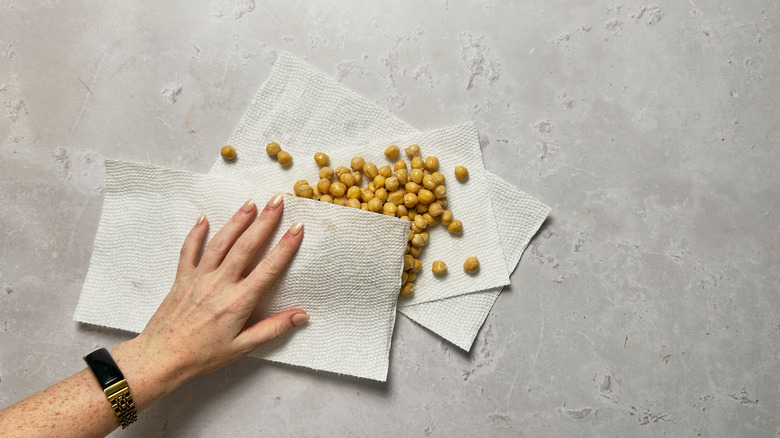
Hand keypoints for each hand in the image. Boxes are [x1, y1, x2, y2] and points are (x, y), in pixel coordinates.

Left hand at [112, 193, 306, 402]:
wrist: (161, 358)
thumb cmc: (203, 355)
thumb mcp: (243, 347)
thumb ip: (273, 329)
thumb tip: (301, 315)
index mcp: (238, 301)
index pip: (268, 267)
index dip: (285, 246)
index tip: (298, 227)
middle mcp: (220, 284)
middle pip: (245, 245)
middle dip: (264, 220)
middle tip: (278, 200)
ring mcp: (199, 278)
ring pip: (221, 242)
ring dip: (237, 220)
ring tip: (251, 202)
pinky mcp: (182, 278)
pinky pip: (189, 250)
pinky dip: (196, 233)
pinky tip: (204, 218)